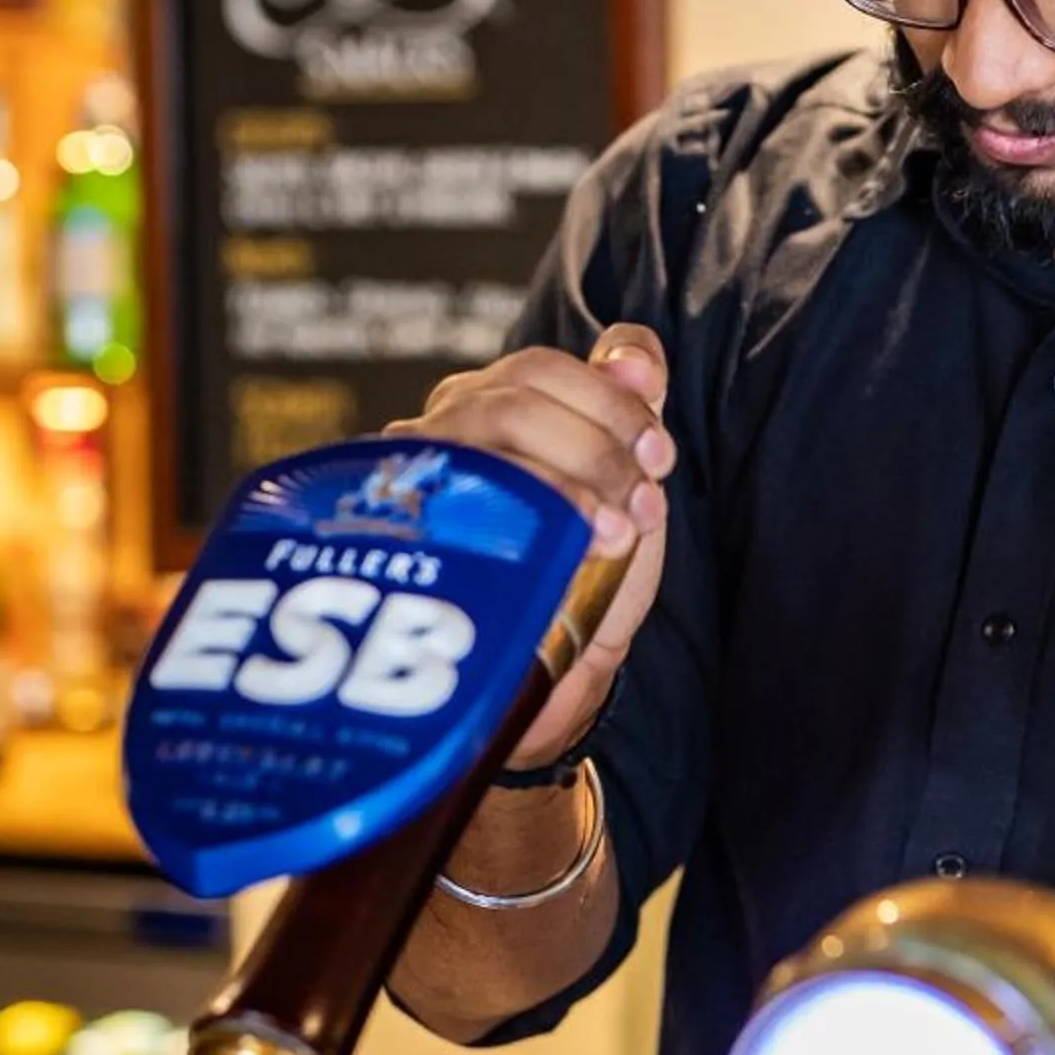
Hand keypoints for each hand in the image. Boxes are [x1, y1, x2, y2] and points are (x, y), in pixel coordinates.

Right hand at [390, 325, 673, 768]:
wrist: (531, 699)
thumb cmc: (577, 594)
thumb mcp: (624, 505)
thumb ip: (632, 425)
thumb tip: (638, 355)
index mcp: (500, 416)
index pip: (545, 365)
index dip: (610, 389)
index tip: (658, 438)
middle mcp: (448, 436)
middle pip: (521, 387)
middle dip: (603, 432)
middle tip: (645, 493)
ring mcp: (416, 477)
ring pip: (492, 425)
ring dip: (576, 471)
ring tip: (618, 531)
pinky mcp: (396, 528)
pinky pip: (463, 488)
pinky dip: (536, 506)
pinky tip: (575, 543)